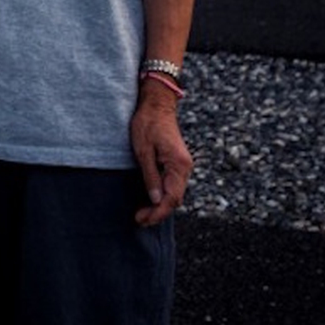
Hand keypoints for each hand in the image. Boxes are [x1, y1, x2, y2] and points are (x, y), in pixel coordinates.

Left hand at [129, 86, 191, 226]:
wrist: (157, 104)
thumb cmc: (147, 123)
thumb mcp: (143, 150)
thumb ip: (150, 176)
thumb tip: (156, 200)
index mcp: (178, 165)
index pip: (172, 198)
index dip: (158, 213)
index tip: (142, 220)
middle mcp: (185, 167)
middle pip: (175, 199)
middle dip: (158, 213)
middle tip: (139, 220)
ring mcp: (183, 165)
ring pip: (175, 194)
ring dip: (161, 206)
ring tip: (143, 214)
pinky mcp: (177, 163)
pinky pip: (173, 185)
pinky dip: (163, 196)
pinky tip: (151, 200)